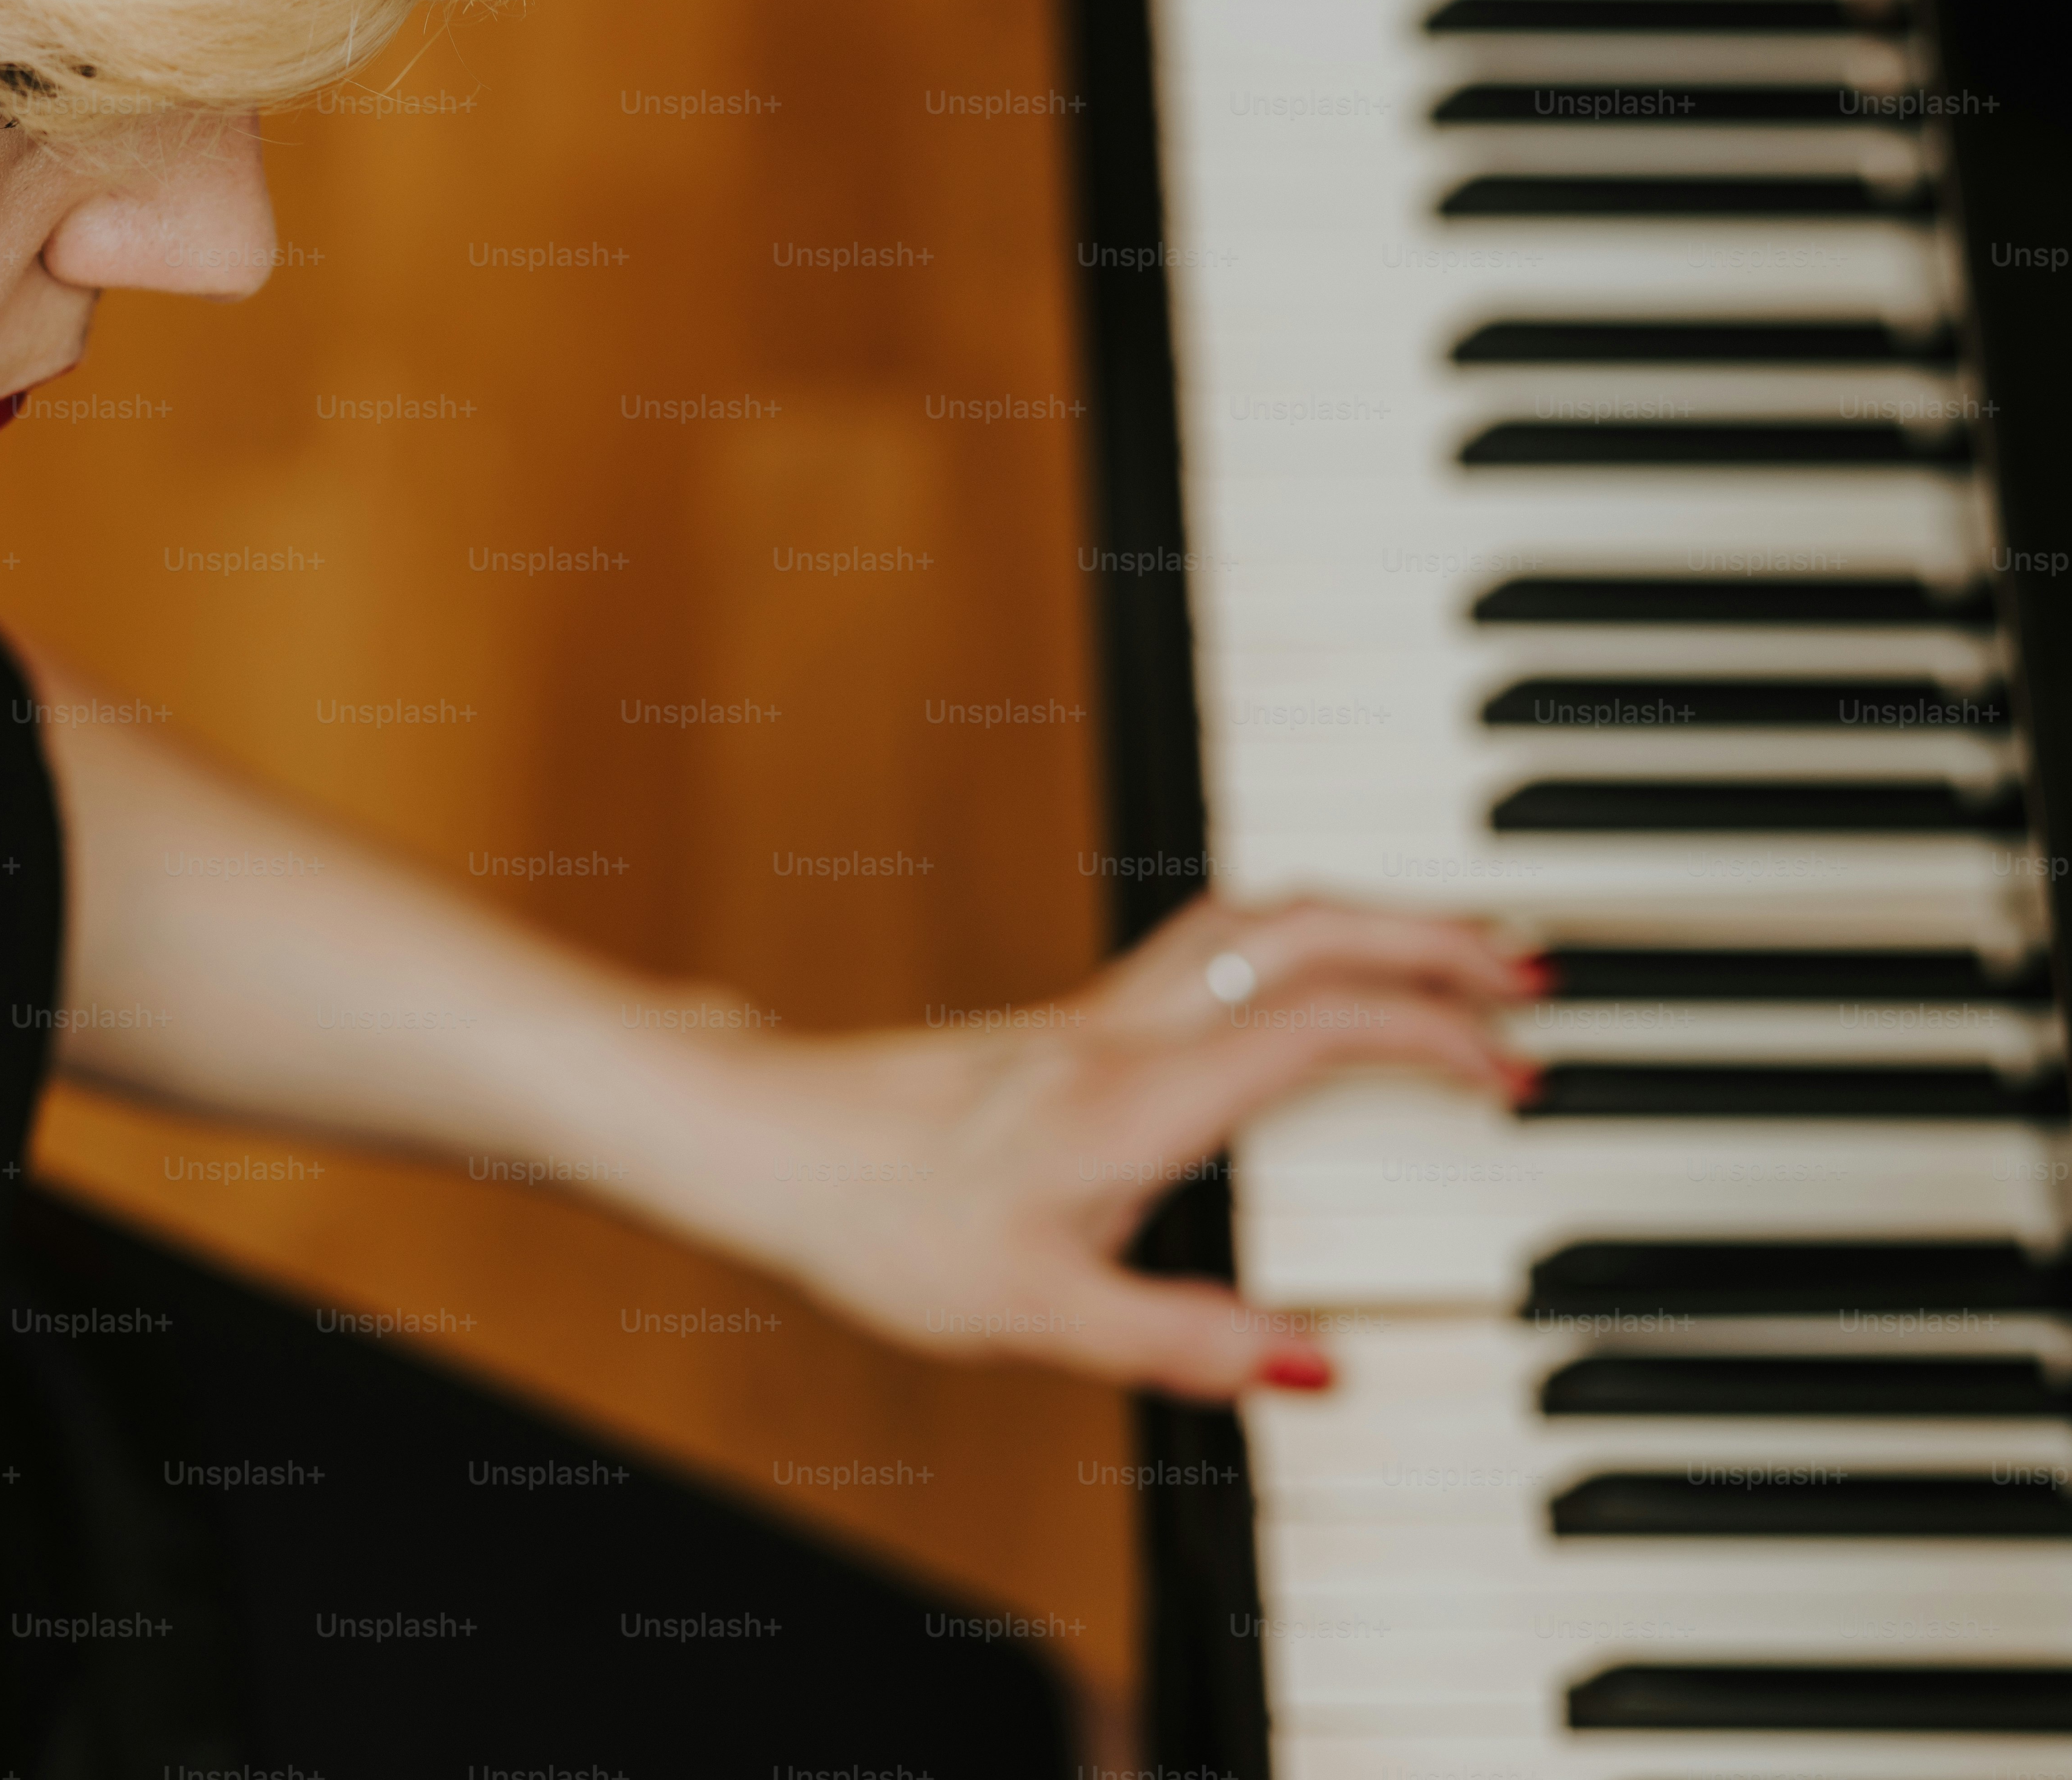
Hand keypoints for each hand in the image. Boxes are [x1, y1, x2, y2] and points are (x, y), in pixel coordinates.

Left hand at [711, 895, 1543, 1400]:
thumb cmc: (878, 1221)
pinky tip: (1307, 987)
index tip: (1513, 1067)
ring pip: (1252, 918)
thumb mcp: (1035, 1315)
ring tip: (1449, 950)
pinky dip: (1290, 946)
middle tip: (1522, 963)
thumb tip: (1317, 1367)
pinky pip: (1206, 950)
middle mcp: (1123, 1034)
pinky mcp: (1067, 1029)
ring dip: (1360, 919)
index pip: (1320, 1025)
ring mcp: (1093, 1019)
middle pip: (1301, 926)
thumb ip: (1180, 1340)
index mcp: (1135, 1099)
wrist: (763, 1146)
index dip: (1432, 1033)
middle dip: (1426, 932)